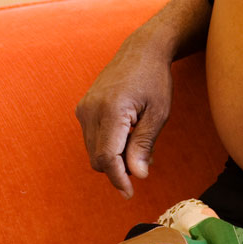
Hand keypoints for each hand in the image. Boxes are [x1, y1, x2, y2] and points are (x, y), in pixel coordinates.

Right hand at [75, 33, 173, 197]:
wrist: (142, 50)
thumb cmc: (155, 79)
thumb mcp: (159, 113)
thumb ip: (144, 144)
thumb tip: (138, 175)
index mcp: (110, 111)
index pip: (106, 158)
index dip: (118, 179)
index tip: (130, 193)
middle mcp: (90, 110)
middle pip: (98, 157)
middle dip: (119, 169)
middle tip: (144, 163)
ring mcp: (84, 108)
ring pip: (93, 150)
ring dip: (114, 157)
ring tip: (140, 146)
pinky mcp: (83, 107)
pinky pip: (92, 137)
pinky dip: (108, 145)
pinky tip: (129, 136)